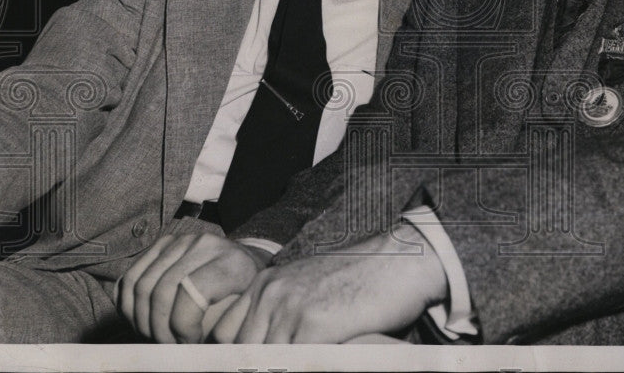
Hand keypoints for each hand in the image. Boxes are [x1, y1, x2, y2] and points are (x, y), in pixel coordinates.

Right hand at [116, 232, 270, 342]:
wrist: (244, 267)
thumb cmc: (240, 299)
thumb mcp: (239, 316)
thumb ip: (218, 332)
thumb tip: (191, 353)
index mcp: (230, 262)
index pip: (190, 292)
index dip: (182, 325)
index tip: (190, 342)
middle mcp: (205, 244)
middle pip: (160, 289)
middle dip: (158, 328)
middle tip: (168, 345)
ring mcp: (181, 241)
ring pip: (139, 284)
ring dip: (139, 320)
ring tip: (155, 336)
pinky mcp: (161, 245)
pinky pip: (129, 278)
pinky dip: (127, 306)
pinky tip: (142, 323)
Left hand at [211, 222, 446, 342]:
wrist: (399, 261)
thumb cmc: (360, 278)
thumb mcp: (308, 286)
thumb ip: (281, 311)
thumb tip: (263, 349)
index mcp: (266, 283)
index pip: (223, 332)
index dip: (235, 354)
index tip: (250, 361)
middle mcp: (271, 293)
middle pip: (239, 350)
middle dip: (254, 363)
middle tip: (280, 363)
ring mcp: (291, 309)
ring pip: (262, 360)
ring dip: (279, 365)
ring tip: (299, 363)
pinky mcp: (314, 326)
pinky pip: (292, 363)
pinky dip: (301, 367)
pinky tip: (318, 363)